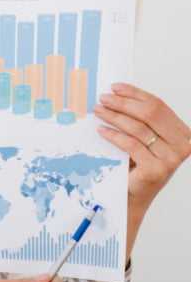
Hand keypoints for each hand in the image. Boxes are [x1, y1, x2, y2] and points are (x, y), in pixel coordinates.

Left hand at [94, 83, 190, 210]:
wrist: (134, 194)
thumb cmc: (138, 163)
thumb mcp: (144, 138)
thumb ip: (140, 119)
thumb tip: (116, 94)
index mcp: (182, 133)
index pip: (159, 106)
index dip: (135, 94)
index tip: (115, 87)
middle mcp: (183, 145)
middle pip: (150, 114)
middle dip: (124, 103)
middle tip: (104, 99)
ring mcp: (172, 159)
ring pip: (139, 128)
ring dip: (115, 116)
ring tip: (99, 111)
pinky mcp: (156, 170)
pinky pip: (131, 145)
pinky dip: (114, 135)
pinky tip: (101, 130)